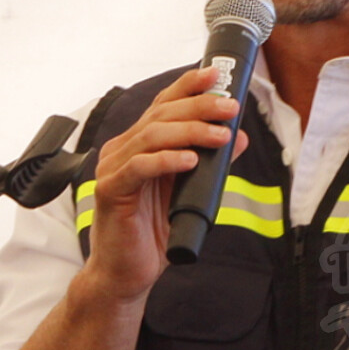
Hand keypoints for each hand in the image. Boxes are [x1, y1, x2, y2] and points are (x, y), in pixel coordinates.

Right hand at [83, 66, 248, 302]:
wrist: (126, 274)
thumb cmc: (151, 234)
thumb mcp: (188, 194)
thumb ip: (208, 165)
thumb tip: (237, 137)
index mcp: (138, 145)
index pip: (162, 105)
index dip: (187, 86)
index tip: (215, 76)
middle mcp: (122, 150)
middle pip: (160, 115)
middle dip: (198, 107)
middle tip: (229, 108)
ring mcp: (113, 169)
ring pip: (152, 136)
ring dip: (190, 132)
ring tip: (219, 136)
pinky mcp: (110, 191)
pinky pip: (139, 167)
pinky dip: (166, 160)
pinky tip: (189, 160)